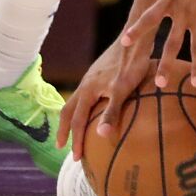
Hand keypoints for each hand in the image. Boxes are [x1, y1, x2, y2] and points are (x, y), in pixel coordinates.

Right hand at [56, 39, 150, 160]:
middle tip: (61, 146)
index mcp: (87, 91)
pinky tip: (95, 109)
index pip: (77, 121)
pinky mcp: (100, 73)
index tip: (76, 158)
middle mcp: (85, 84)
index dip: (76, 141)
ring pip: (75, 101)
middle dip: (64, 129)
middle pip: (68, 111)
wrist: (134, 36)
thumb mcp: (122, 90)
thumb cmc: (131, 63)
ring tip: (74, 129)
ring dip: (72, 118)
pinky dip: (83, 107)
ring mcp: (91, 78)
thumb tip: (101, 136)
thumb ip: (111, 112)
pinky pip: (85, 95)